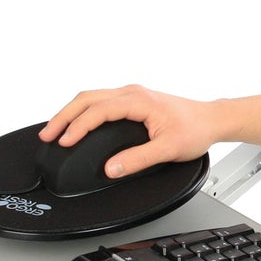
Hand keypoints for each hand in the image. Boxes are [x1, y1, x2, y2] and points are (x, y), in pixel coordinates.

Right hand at [38, 84, 220, 178]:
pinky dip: (83, 111)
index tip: (63, 142)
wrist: (212, 119)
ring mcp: (133, 94)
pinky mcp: (134, 99)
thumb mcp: (169, 149)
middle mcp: (133, 92)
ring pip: (92, 97)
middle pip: (87, 98)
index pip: (98, 110)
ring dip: (71, 112)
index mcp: (139, 100)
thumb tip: (111, 168)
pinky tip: (77, 124)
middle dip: (63, 116)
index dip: (77, 126)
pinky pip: (100, 101)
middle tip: (47, 134)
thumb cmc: (196, 129)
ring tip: (55, 130)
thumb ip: (139, 159)